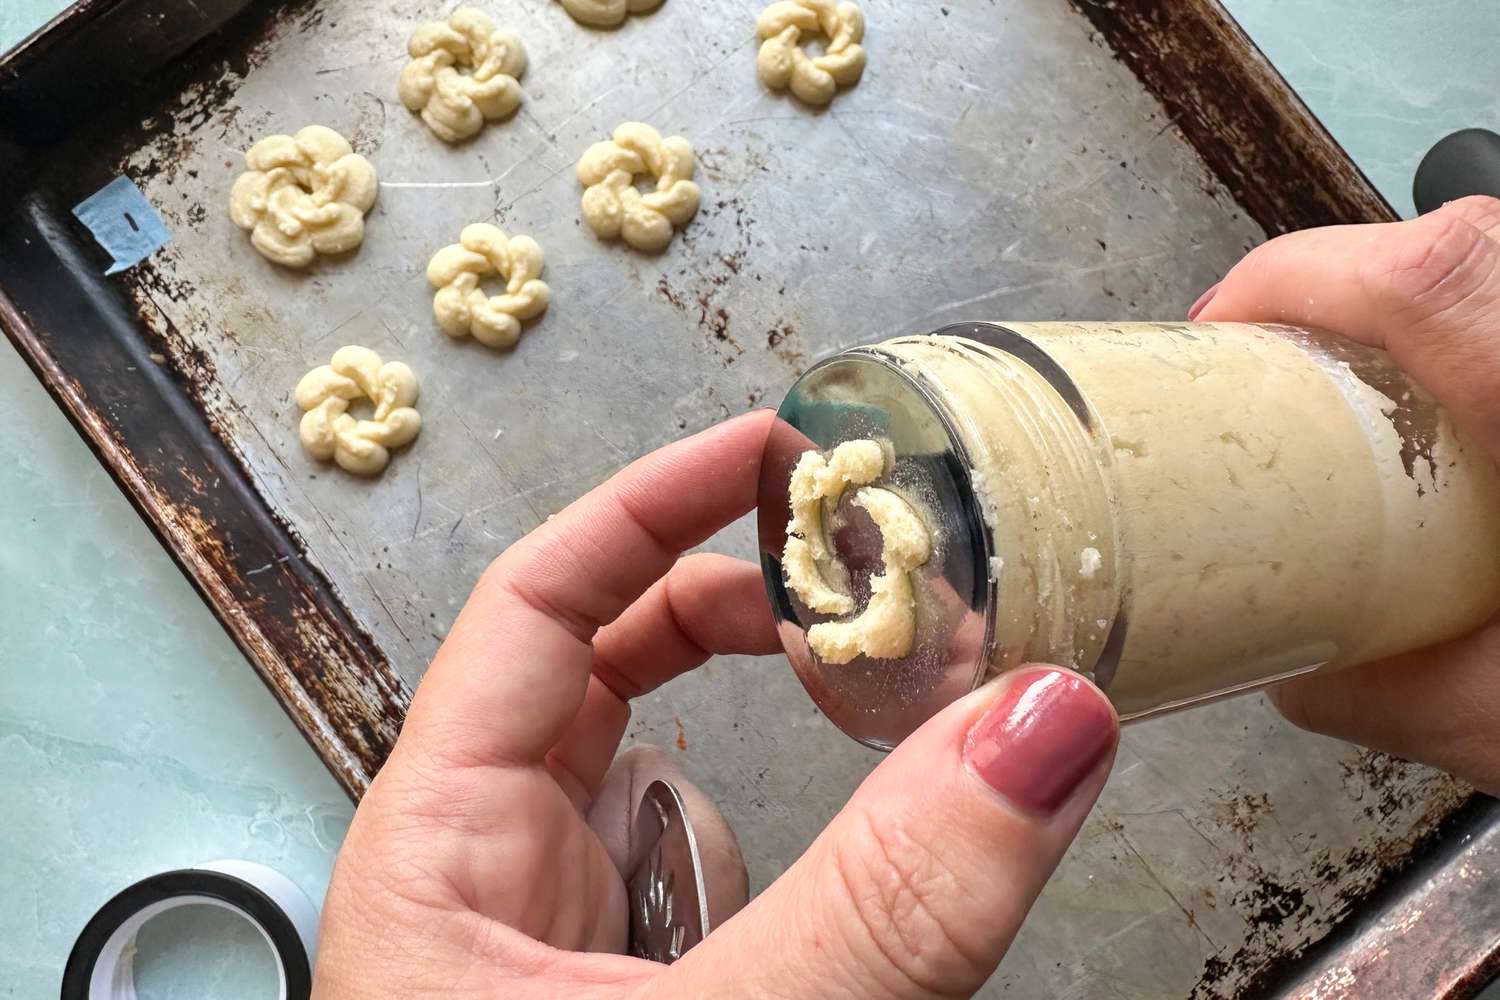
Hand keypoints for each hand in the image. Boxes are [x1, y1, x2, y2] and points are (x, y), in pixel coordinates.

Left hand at [314, 409, 1119, 998]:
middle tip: (865, 563)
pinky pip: (711, 873)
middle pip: (601, 669)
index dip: (651, 505)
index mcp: (436, 853)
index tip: (775, 444)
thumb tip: (1049, 721)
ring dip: (774, 719)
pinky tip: (861, 833)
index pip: (534, 605)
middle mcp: (484, 879)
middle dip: (733, 601)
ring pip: (664, 771)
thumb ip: (883, 905)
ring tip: (886, 675)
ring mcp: (557, 944)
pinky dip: (795, 834)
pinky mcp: (632, 994)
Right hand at [1192, 195, 1499, 793]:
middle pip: (1460, 244)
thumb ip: (1397, 692)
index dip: (1292, 282)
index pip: (1425, 271)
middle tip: (1286, 387)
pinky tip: (1473, 424)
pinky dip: (1487, 338)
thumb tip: (1295, 667)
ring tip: (1376, 408)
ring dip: (1423, 315)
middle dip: (1343, 297)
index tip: (1222, 337)